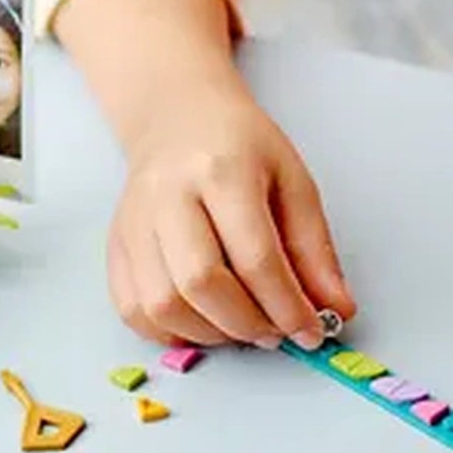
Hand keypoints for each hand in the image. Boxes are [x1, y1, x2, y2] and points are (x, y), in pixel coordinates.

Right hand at [107, 85, 354, 350]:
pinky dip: (170, 331)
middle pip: (200, 283)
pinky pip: (132, 309)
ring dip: (210, 333)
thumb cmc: (238, 147)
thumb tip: (336, 309)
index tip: (311, 331)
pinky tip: (202, 322)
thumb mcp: (293, 183)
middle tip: (275, 333)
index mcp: (221, 170)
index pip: (255, 256)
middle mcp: (168, 196)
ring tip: (241, 326)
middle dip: (247, 324)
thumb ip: (314, 250)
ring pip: (162, 305)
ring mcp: (134, 223)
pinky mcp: (116, 245)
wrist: (176, 118)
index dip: (287, 306)